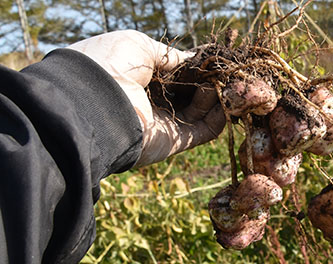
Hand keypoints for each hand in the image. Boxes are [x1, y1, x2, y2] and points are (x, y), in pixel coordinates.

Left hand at [67, 30, 224, 166]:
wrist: (96, 103)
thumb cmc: (111, 66)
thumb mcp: (138, 45)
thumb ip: (169, 55)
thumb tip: (194, 59)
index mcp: (139, 78)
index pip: (175, 74)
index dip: (195, 67)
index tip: (214, 60)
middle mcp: (152, 101)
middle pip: (190, 92)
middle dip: (209, 82)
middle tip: (227, 73)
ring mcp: (164, 124)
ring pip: (200, 111)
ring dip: (216, 96)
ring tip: (226, 83)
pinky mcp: (174, 142)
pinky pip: (205, 130)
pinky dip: (220, 118)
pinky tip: (230, 102)